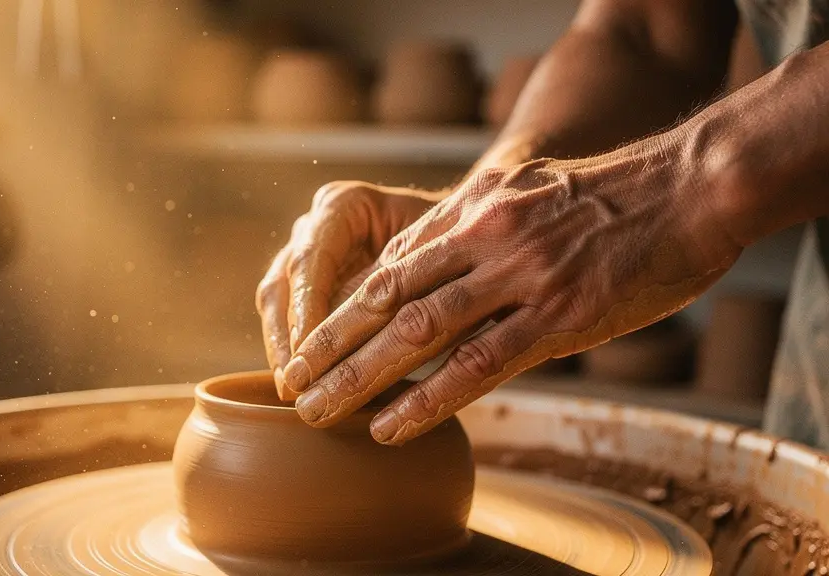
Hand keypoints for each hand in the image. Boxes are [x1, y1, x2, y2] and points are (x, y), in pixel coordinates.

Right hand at [256, 181, 445, 399]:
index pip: (312, 258)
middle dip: (287, 335)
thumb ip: (393, 289)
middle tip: (293, 380)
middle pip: (285, 281)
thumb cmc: (454, 252)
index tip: (309, 351)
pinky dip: (294, 353)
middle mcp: (315, 227)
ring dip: (282, 348)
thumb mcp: (431, 266)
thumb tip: (364, 333)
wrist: (460, 250)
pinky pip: (286, 320)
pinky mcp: (306, 289)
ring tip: (291, 390)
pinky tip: (300, 388)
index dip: (306, 307)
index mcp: (343, 206)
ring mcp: (304, 257)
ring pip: (275, 302)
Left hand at [281, 135, 742, 444]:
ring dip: (360, 376)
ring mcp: (517, 278)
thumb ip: (477, 224)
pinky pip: (478, 364)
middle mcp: (481, 240)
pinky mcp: (557, 315)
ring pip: (417, 333)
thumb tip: (438, 257)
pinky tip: (391, 426)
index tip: (308, 341)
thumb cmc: (610, 196)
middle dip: (330, 344)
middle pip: (385, 299)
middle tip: (290, 384)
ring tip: (319, 412)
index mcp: (471, 212)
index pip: (388, 267)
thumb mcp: (526, 191)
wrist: (688, 187)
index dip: (341, 308)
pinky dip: (428, 400)